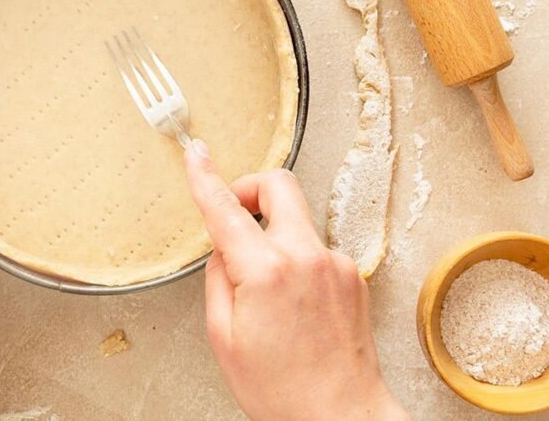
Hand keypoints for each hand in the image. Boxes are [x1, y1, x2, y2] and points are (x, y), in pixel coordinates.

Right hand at [184, 141, 406, 420]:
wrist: (341, 417)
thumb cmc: (283, 391)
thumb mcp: (223, 337)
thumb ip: (219, 279)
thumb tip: (224, 248)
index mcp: (266, 271)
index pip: (226, 209)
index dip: (205, 177)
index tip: (196, 154)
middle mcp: (306, 257)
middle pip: (279, 185)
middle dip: (250, 188)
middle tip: (235, 210)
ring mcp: (335, 263)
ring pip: (296, 221)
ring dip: (274, 235)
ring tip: (266, 290)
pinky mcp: (353, 275)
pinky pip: (314, 249)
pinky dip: (296, 261)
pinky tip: (292, 303)